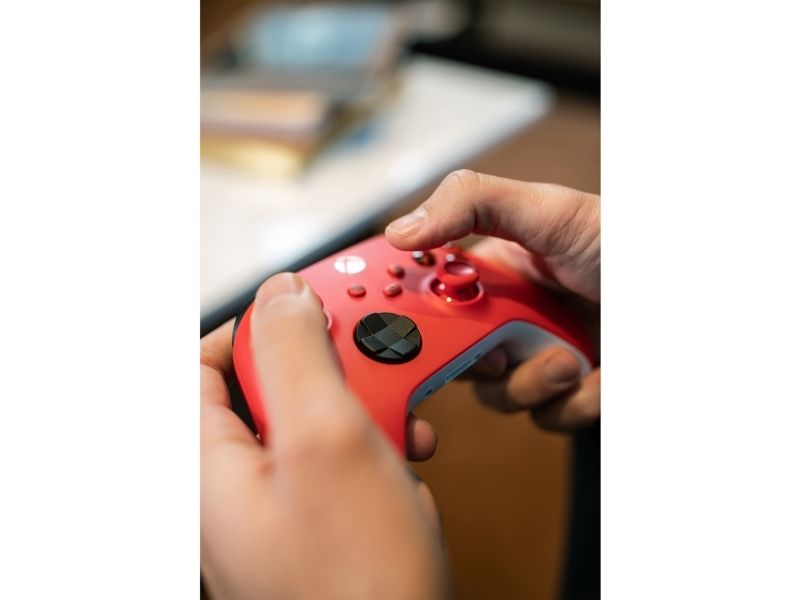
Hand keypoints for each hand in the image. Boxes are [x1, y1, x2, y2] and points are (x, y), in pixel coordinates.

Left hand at [201, 273, 448, 599]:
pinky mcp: (315, 524)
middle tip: (371, 366)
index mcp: (207, 465)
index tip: (308, 314)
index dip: (255, 326)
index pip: (202, 362)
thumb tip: (282, 294)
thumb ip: (297, 353)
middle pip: (265, 387)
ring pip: (309, 421)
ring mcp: (273, 508)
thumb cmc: (357, 582)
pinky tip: (405, 462)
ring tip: (398, 420)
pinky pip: (333, 461)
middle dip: (329, 368)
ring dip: (361, 408)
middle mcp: (231, 487)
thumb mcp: (328, 439)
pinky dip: (372, 447)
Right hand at [386, 170, 599, 431]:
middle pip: (458, 360)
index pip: (433, 301)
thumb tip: (400, 232)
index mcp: (495, 274)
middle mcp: (512, 318)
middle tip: (499, 353)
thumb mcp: (548, 208)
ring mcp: (542, 357)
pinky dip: (572, 402)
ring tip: (569, 359)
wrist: (689, 297)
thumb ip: (472, 203)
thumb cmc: (623, 241)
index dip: (417, 321)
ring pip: (500, 396)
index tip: (412, 333)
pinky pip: (548, 417)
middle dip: (479, 364)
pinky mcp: (574, 392)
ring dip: (533, 383)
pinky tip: (596, 373)